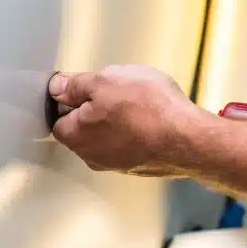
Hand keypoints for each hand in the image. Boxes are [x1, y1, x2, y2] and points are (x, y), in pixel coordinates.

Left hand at [48, 65, 205, 175]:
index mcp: (76, 136)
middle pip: (84, 128)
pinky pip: (131, 143)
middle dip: (96, 109)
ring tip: (138, 103)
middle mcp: (92, 156)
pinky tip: (152, 117)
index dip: (70, 98)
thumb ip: (75, 84)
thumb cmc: (147, 110)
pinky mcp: (141, 166)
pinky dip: (137, 131)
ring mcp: (118, 164)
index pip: (58, 118)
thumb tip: (59, 86)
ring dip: (119, 120)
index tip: (85, 86)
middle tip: (116, 92)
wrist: (188, 138)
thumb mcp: (104, 81)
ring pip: (109, 136)